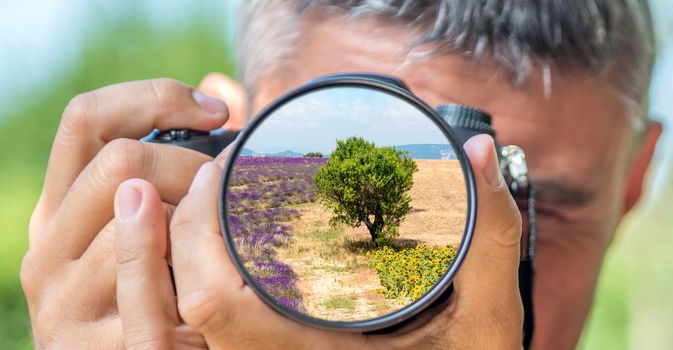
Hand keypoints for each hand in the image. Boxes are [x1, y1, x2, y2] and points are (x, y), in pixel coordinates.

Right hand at [21, 77, 231, 347]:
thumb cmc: (164, 297)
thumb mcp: (159, 230)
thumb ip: (174, 166)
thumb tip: (221, 88)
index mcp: (58, 212)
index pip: (86, 118)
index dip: (153, 97)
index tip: (217, 110)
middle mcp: (45, 250)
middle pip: (119, 160)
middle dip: (191, 163)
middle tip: (232, 185)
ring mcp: (60, 303)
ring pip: (139, 219)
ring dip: (197, 221)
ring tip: (224, 241)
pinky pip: (146, 292)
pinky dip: (186, 273)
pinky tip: (214, 272)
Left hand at [113, 134, 523, 348]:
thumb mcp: (487, 324)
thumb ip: (490, 237)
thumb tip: (482, 152)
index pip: (213, 304)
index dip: (195, 231)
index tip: (219, 171)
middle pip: (185, 305)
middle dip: (182, 229)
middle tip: (215, 174)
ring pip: (185, 321)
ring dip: (185, 255)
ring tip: (212, 199)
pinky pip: (209, 329)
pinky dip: (205, 279)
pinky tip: (232, 246)